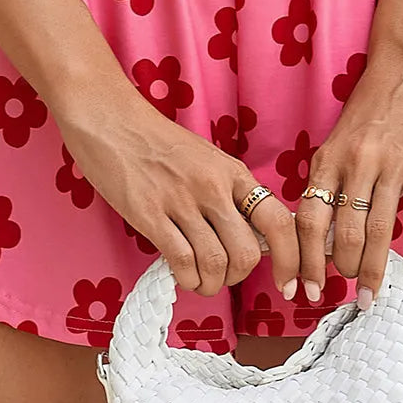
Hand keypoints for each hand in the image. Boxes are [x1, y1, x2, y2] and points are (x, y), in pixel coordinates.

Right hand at [57, 88, 300, 300]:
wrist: (111, 119)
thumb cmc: (157, 141)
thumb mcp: (206, 160)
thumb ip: (228, 193)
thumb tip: (250, 237)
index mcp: (232, 172)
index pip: (278, 221)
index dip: (291, 258)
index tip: (287, 282)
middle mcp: (213, 187)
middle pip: (246, 253)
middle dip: (239, 277)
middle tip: (225, 275)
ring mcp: (181, 201)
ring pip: (216, 264)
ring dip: (212, 283)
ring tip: (201, 279)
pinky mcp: (150, 215)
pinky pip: (182, 262)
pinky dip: (188, 280)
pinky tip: (183, 275)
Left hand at [295, 38, 402, 305]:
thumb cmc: (371, 102)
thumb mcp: (340, 138)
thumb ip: (333, 178)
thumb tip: (325, 232)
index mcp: (329, 157)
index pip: (308, 218)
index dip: (305, 259)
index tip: (305, 291)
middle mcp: (356, 162)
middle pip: (343, 232)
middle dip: (343, 272)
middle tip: (348, 297)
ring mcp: (391, 161)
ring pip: (378, 228)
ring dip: (374, 268)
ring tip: (373, 295)